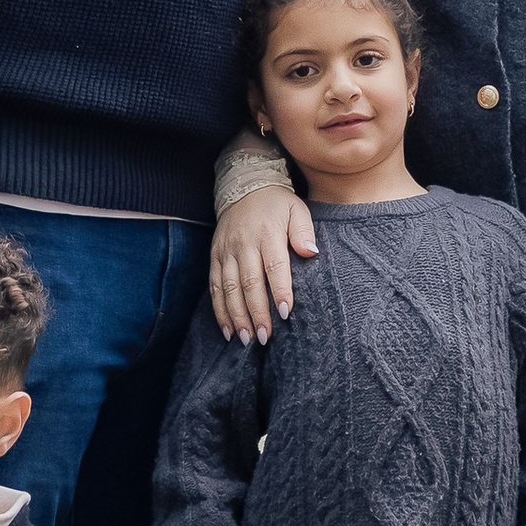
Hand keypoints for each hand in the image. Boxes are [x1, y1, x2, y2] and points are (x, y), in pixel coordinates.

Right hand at [208, 184, 316, 341]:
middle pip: (249, 283)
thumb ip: (304, 232)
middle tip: (265, 337)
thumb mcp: (297, 210)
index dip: (280, 290)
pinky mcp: (214, 257)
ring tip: (247, 339)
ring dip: (237, 316)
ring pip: (229, 289)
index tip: (286, 313)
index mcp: (267, 233)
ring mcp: (226, 252)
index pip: (274, 266)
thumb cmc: (277, 204)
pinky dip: (220, 310)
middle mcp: (243, 244)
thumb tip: (311, 253)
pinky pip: (215, 287)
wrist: (244, 187)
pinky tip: (228, 329)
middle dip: (257, 313)